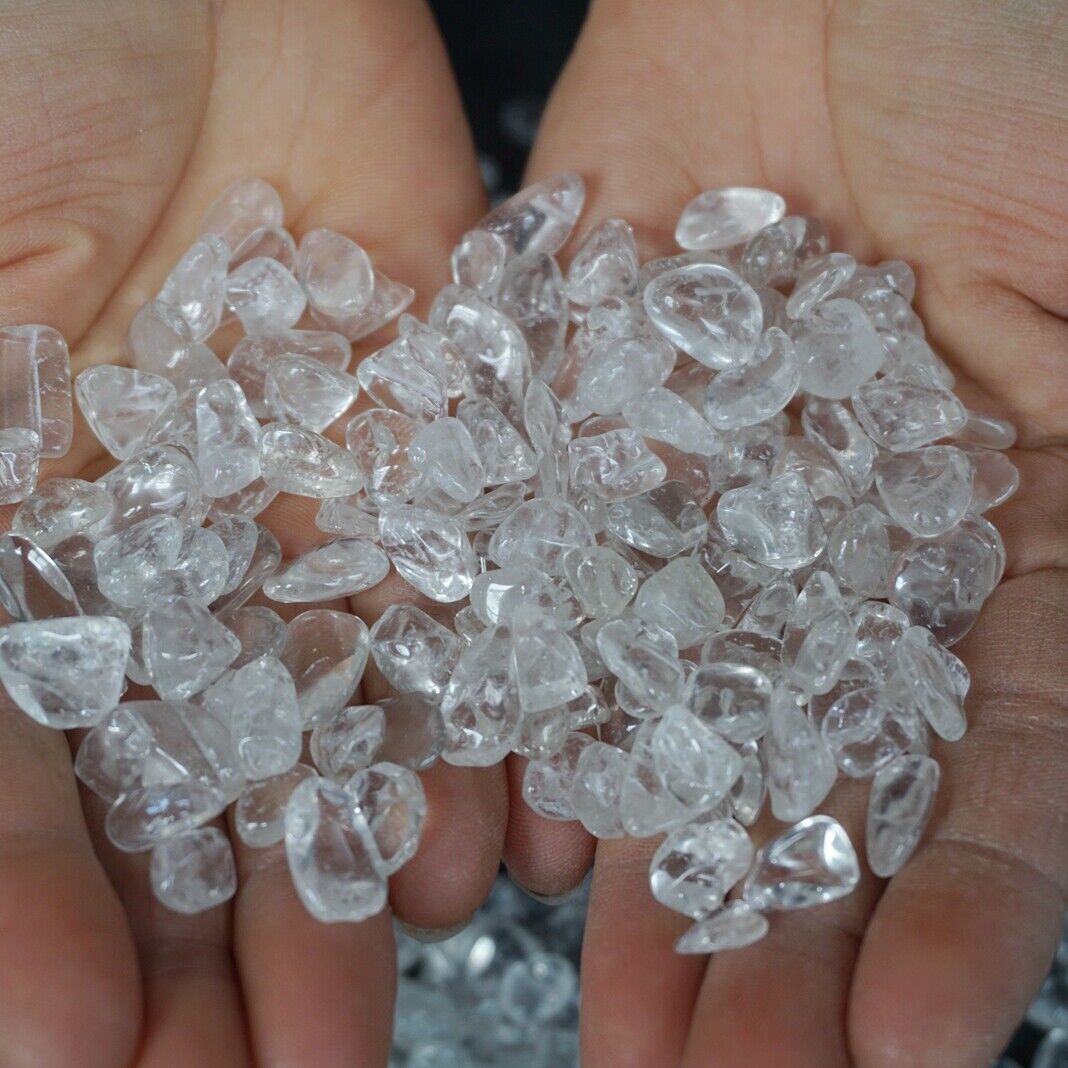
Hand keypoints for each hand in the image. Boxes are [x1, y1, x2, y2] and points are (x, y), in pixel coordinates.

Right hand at [0, 2, 504, 1063]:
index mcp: (22, 540)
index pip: (37, 781)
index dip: (61, 923)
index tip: (99, 1053)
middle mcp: (173, 532)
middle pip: (205, 769)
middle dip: (234, 928)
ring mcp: (314, 482)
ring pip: (352, 701)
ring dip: (369, 844)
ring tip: (394, 965)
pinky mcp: (444, 417)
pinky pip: (477, 588)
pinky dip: (487, 709)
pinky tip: (501, 833)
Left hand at [519, 2, 1067, 1064]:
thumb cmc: (1029, 69)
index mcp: (1013, 524)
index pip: (995, 767)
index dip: (965, 908)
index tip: (914, 1047)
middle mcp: (843, 536)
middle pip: (811, 773)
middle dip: (773, 937)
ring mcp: (694, 493)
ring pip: (662, 714)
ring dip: (636, 870)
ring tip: (609, 1019)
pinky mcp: (566, 428)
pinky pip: (534, 590)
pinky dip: (520, 711)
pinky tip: (500, 833)